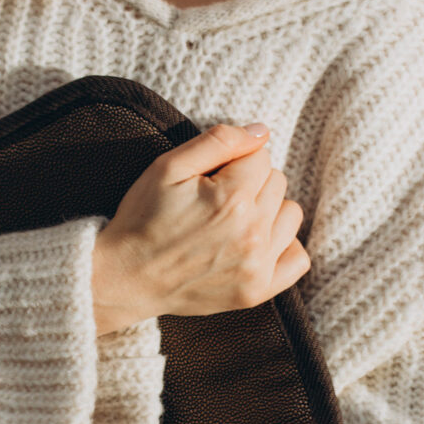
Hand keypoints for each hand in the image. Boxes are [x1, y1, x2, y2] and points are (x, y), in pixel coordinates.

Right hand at [90, 123, 308, 336]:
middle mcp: (252, 233)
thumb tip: (262, 131)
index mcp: (232, 198)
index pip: (261, 156)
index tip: (209, 178)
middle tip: (214, 199)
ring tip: (233, 220)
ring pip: (290, 215)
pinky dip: (282, 247)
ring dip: (268, 211)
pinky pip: (298, 259)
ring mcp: (257, 266)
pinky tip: (254, 243)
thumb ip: (219, 141)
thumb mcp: (168, 167)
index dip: (233, 161)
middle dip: (250, 183)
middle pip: (278, 182)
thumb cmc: (142, 217)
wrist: (125, 277)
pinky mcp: (257, 291)